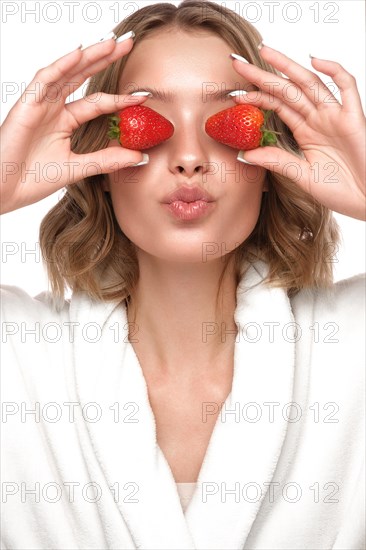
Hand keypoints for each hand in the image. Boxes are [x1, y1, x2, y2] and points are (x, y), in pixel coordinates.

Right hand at [0, 35, 147, 214]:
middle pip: (83, 77)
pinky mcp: (27, 105)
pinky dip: (62, 66)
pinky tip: (80, 54)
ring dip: (89, 56)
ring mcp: (40, 104)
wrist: (6, 191)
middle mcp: (54, 108)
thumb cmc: (32, 180)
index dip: (120, 98)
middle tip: (129, 44)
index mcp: (65, 122)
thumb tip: (140, 156)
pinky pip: (45, 79)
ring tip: (112, 43)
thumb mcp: (79, 168)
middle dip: (105, 59)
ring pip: (67, 72)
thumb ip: (108, 160)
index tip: (143, 96)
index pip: (98, 103)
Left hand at [231, 45, 365, 220]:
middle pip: (286, 90)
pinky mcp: (354, 117)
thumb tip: (244, 154)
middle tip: (237, 61)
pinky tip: (314, 61)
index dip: (256, 98)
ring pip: (309, 83)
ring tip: (265, 52)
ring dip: (287, 66)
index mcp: (305, 131)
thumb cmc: (340, 190)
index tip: (233, 95)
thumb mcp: (301, 175)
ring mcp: (335, 116)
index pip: (276, 106)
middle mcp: (318, 119)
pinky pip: (346, 86)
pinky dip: (333, 70)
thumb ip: (276, 161)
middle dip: (262, 75)